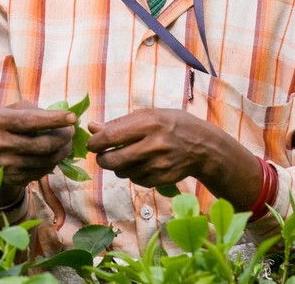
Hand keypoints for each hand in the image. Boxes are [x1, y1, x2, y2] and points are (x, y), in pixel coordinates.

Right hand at [0, 100, 75, 200]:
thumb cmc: (8, 126)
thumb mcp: (14, 111)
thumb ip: (36, 110)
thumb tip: (64, 119)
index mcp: (1, 121)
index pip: (31, 121)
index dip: (54, 119)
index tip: (73, 117)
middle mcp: (1, 143)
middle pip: (44, 144)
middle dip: (64, 137)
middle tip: (72, 131)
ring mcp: (7, 164)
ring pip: (47, 160)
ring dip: (63, 151)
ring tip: (66, 142)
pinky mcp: (14, 178)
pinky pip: (44, 171)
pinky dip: (54, 162)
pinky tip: (53, 154)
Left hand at [88, 108, 266, 209]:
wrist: (204, 146)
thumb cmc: (172, 124)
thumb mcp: (149, 115)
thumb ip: (119, 123)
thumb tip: (91, 127)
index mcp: (149, 123)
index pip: (110, 136)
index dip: (95, 142)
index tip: (93, 143)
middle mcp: (154, 144)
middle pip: (112, 159)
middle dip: (102, 158)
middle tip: (103, 154)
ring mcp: (159, 164)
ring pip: (122, 172)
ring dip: (118, 166)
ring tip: (128, 155)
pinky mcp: (162, 179)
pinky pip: (135, 180)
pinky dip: (133, 173)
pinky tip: (142, 164)